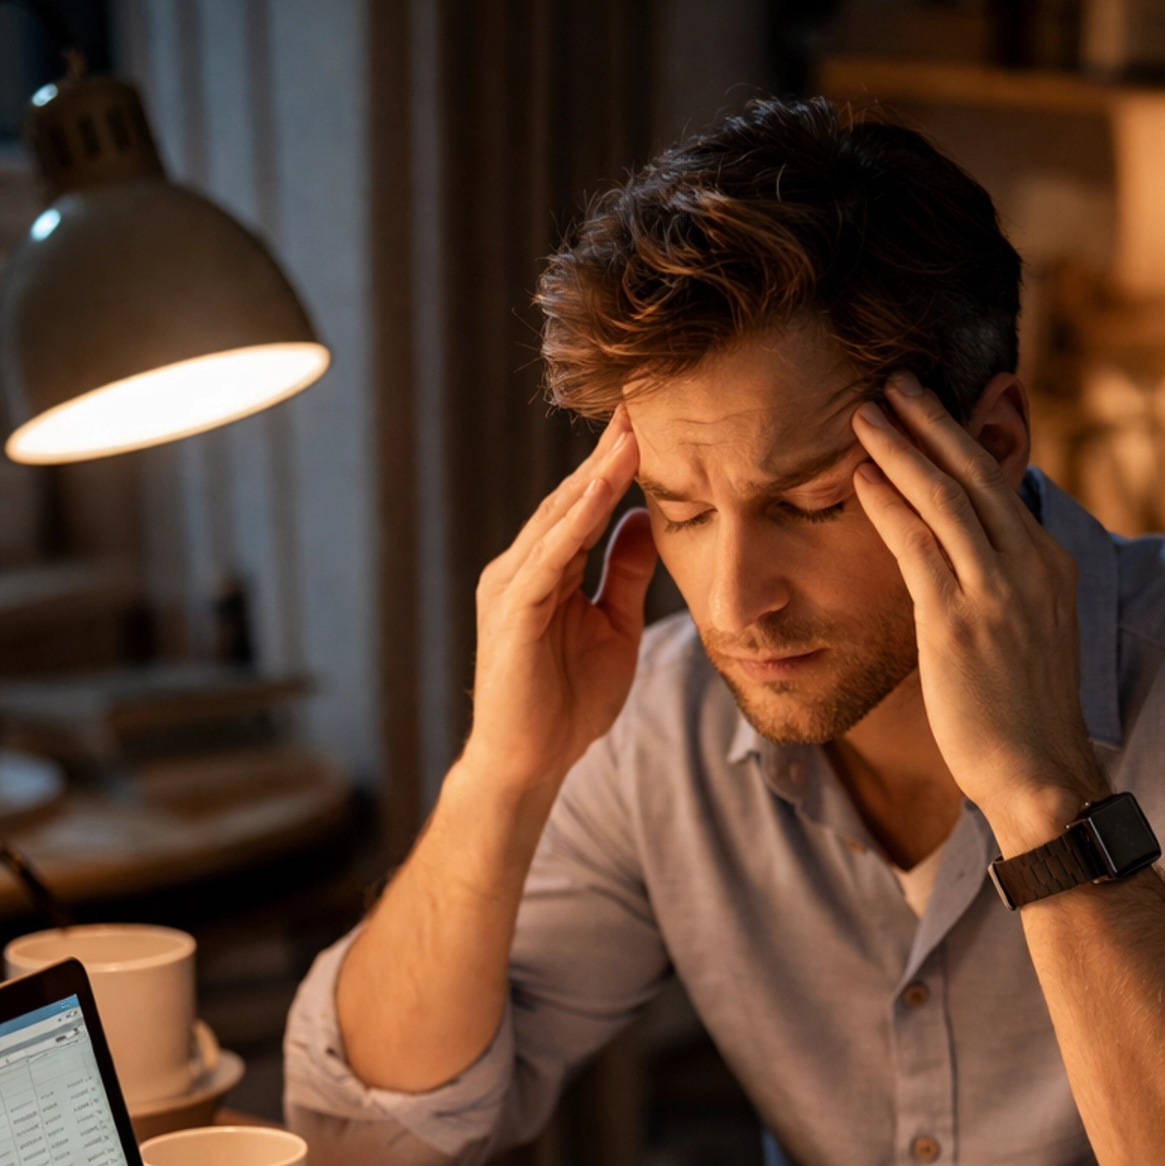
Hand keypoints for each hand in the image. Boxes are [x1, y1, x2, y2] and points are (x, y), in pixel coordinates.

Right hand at [463, 408, 656, 799]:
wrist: (530, 764)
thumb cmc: (567, 704)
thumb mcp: (614, 627)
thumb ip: (624, 574)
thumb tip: (643, 519)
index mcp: (545, 571)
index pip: (584, 505)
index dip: (617, 465)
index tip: (654, 423)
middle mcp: (521, 567)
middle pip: (570, 498)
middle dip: (607, 452)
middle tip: (644, 401)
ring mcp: (511, 586)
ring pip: (559, 517)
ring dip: (596, 472)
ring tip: (632, 431)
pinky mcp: (513, 611)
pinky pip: (549, 554)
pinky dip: (577, 518)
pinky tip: (606, 488)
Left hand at [851, 378, 1103, 849]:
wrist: (1040, 773)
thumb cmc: (1025, 717)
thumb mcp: (1031, 636)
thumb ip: (1005, 591)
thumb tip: (968, 569)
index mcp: (1050, 565)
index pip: (1001, 486)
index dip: (962, 442)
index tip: (930, 412)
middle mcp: (1030, 566)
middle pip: (976, 472)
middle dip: (932, 421)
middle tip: (895, 383)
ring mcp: (997, 592)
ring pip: (945, 496)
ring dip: (901, 448)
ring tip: (865, 413)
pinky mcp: (959, 622)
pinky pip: (918, 545)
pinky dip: (887, 504)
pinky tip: (860, 477)